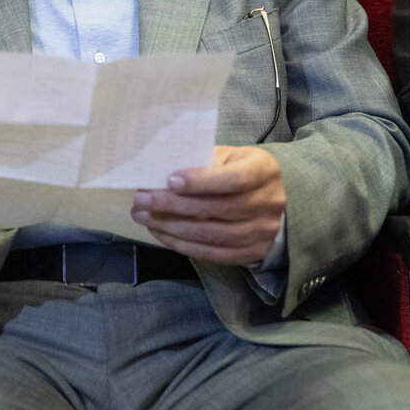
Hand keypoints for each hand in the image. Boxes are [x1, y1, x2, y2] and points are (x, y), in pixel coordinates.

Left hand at [130, 145, 285, 264]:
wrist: (264, 199)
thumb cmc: (234, 170)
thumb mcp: (224, 156)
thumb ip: (199, 162)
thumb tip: (158, 176)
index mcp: (264, 170)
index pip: (234, 179)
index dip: (200, 182)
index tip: (168, 180)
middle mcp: (269, 202)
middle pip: (219, 209)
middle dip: (174, 205)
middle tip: (141, 200)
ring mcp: (263, 231)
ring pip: (213, 235)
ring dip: (172, 227)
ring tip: (144, 217)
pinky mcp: (251, 253)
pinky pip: (213, 253)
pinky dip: (182, 244)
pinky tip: (161, 233)